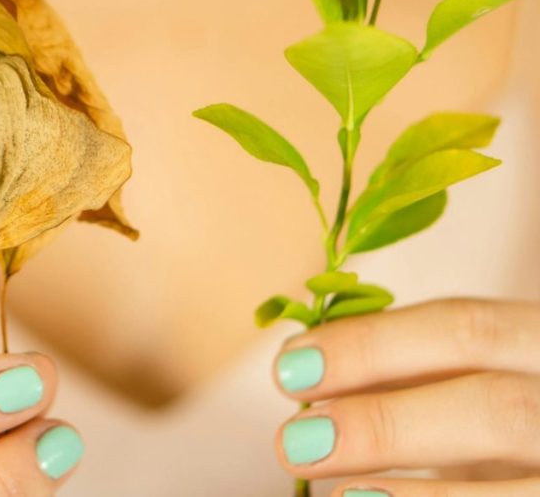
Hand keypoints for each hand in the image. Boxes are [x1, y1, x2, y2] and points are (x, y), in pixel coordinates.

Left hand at [272, 297, 539, 495]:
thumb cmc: (506, 416)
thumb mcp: (472, 381)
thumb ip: (412, 371)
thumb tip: (306, 366)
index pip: (465, 327)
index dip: (372, 344)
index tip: (290, 364)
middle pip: (495, 407)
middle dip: (386, 422)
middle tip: (293, 439)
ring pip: (517, 482)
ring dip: (417, 491)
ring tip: (332, 493)